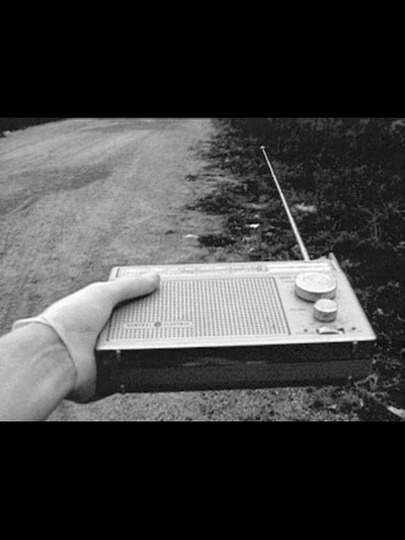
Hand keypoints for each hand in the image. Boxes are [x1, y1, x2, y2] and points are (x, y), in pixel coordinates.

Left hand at [39, 273, 159, 401]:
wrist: (55, 355)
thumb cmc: (69, 320)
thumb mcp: (103, 293)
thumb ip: (130, 286)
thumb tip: (154, 277)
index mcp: (94, 312)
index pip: (124, 304)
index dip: (141, 301)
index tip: (159, 298)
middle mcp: (97, 333)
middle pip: (132, 329)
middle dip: (148, 326)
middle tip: (166, 321)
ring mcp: (100, 356)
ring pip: (133, 352)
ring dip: (142, 348)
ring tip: (159, 340)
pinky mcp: (105, 378)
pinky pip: (128, 375)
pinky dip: (136, 369)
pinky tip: (146, 361)